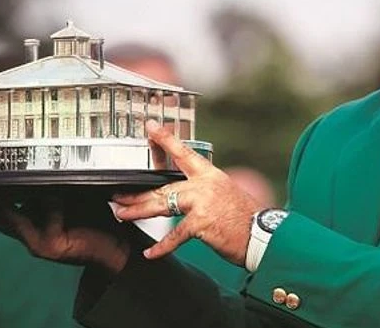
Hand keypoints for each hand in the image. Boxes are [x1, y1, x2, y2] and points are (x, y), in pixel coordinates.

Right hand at [0, 196, 130, 273]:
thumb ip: (50, 188)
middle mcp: (29, 236)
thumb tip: (37, 161)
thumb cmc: (95, 219)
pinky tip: (54, 192)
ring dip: (3, 199)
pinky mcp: (51, 246)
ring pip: (14, 217)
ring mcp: (38, 243)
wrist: (117, 246)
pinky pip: (48, 215)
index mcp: (30, 225)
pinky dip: (51, 203)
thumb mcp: (69, 199)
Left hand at [112, 120, 264, 265]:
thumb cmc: (244, 217)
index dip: (165, 139)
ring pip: (162, 204)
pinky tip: (149, 253)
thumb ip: (201, 191)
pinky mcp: (201, 222)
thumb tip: (178, 195)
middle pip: (163, 185)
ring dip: (138, 210)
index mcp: (210, 174)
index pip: (184, 153)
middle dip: (137, 191)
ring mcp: (202, 202)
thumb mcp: (224, 194)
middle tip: (117, 194)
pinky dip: (161, 246)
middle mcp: (205, 184)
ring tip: (121, 213)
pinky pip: (175, 235)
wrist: (262, 233)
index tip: (150, 127)